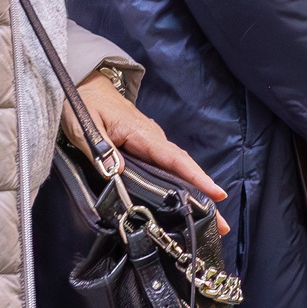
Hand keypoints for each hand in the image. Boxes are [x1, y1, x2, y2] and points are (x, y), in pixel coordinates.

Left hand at [74, 74, 227, 221]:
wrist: (85, 84)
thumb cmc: (83, 103)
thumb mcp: (86, 126)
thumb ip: (101, 149)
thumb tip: (117, 172)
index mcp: (142, 133)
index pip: (174, 159)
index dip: (196, 178)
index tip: (217, 194)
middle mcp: (153, 138)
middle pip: (184, 168)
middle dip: (205, 194)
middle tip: (222, 223)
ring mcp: (151, 141)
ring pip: (177, 168)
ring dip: (195, 191)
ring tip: (209, 218)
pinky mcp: (145, 145)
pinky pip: (167, 166)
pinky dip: (180, 182)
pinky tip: (184, 200)